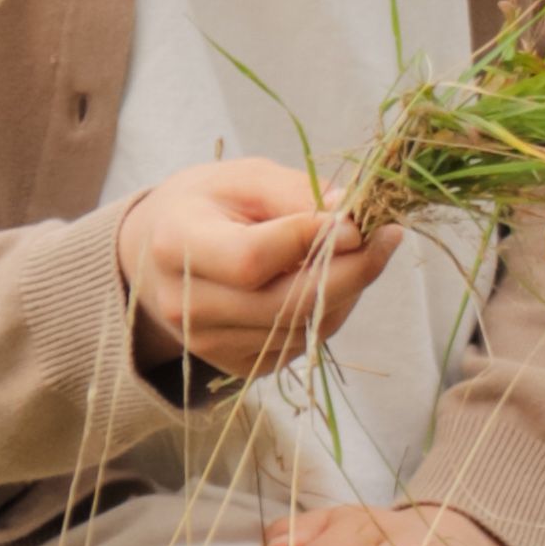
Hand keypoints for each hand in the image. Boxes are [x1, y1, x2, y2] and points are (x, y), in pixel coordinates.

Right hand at [115, 156, 395, 384]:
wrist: (156, 256)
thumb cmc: (206, 205)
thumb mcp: (244, 178)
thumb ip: (295, 193)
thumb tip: (352, 216)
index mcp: (177, 246)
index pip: (252, 259)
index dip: (311, 240)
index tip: (358, 219)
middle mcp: (187, 306)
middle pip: (285, 303)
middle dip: (350, 270)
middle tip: (388, 236)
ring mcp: (209, 345)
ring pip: (302, 326)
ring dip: (345, 290)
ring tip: (357, 249)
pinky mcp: (236, 367)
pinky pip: (301, 343)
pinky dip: (328, 311)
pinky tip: (329, 278)